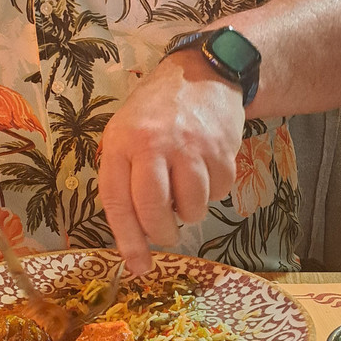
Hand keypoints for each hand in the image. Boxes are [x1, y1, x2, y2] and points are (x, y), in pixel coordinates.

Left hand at [98, 53, 245, 273]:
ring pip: (192, 208)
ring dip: (191, 211)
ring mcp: (190, 147)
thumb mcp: (125, 134)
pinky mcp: (222, 149)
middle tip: (166, 233)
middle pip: (154, 211)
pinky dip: (214, 191)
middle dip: (162, 234)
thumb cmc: (155, 113)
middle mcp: (153, 144)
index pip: (118, 201)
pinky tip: (206, 169)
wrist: (202, 74)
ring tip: (185, 188)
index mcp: (122, 143)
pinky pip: (220, 193)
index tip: (137, 266)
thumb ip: (124, 178)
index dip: (127, 240)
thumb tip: (133, 235)